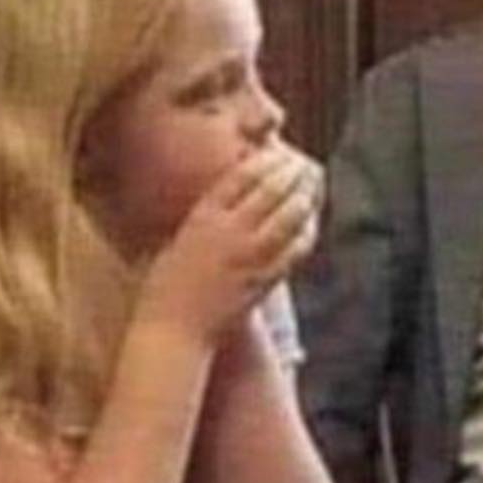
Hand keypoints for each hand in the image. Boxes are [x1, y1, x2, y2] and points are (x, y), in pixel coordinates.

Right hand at [138, 144, 322, 345]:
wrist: (173, 330)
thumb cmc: (166, 288)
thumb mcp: (178, 239)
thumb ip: (204, 218)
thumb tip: (225, 197)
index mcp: (202, 217)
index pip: (242, 175)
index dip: (267, 160)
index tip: (280, 151)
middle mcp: (228, 232)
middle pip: (272, 189)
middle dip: (294, 172)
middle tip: (308, 164)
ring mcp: (249, 256)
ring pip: (289, 215)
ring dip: (307, 195)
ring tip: (316, 183)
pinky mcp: (264, 279)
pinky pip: (295, 248)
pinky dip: (307, 229)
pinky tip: (312, 221)